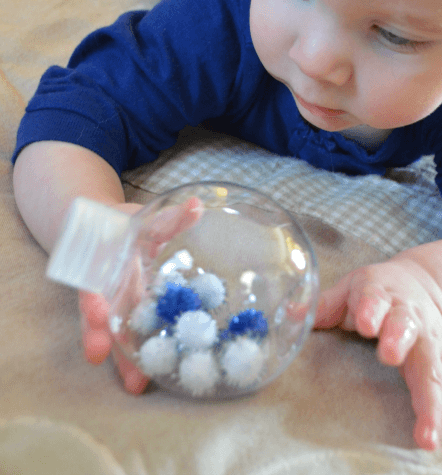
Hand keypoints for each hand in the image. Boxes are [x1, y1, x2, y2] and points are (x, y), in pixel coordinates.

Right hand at [79, 196, 202, 392]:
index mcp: (104, 264)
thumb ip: (170, 218)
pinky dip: (135, 357)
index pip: (96, 280)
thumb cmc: (123, 226)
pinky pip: (130, 337)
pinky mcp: (127, 316)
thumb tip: (197, 205)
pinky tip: (147, 380)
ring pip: (115, 332)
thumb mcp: (144, 219)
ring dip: (122, 358)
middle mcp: (105, 287)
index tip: (96, 315)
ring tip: (135, 384)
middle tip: (101, 358)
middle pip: (100, 314)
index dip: (95, 299)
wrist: (97, 233)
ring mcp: (114, 304)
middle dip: (101, 336)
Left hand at [314, 256, 441, 450]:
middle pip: (404, 324)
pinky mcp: (434, 362)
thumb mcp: (351, 289)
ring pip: (426, 360)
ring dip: (423, 387)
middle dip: (398, 337)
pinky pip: (434, 389)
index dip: (371, 310)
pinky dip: (432, 413)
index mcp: (381, 293)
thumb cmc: (379, 291)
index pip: (375, 299)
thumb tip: (290, 315)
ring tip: (422, 416)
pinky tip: (428, 438)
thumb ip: (324, 304)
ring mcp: (423, 339)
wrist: (425, 286)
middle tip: (390, 354)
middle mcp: (407, 315)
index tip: (366, 323)